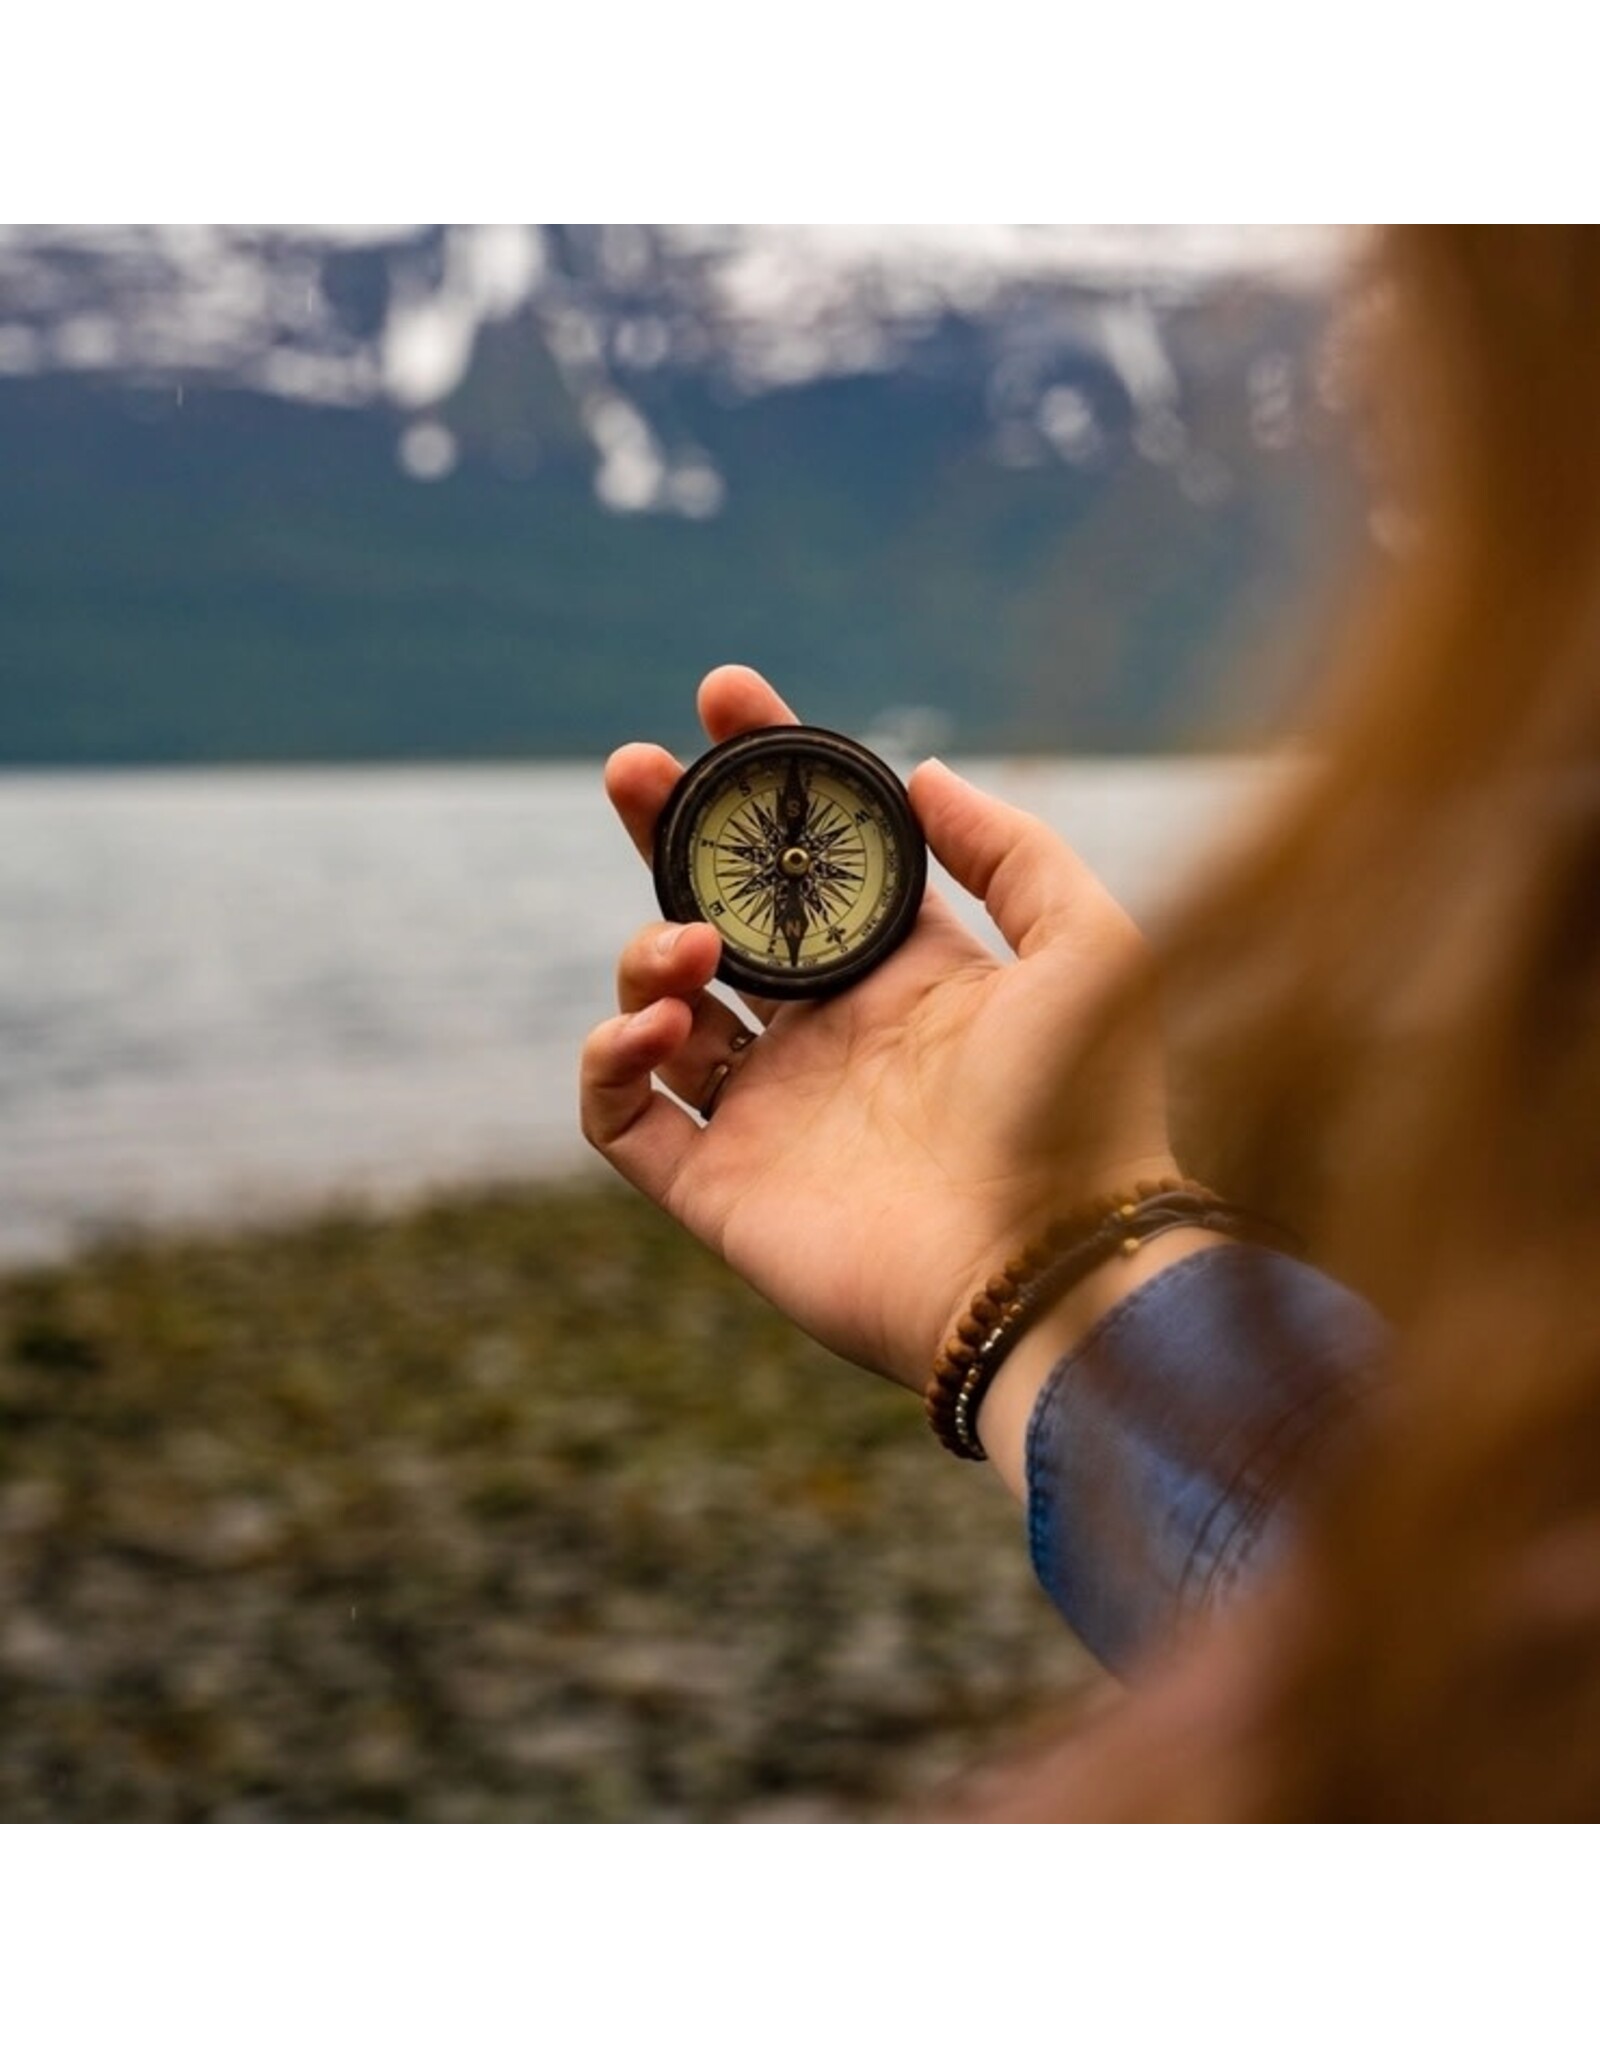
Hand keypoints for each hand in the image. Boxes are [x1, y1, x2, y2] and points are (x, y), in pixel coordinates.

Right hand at [580, 666, 1176, 1394]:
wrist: (1053, 1272)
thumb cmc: (1090, 1115)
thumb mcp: (1088, 947)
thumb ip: (1010, 849)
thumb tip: (916, 772)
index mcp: (903, 978)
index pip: (810, 860)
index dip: (764, 777)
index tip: (725, 697)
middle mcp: (827, 1037)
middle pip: (716, 912)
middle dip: (667, 833)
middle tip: (633, 767)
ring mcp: (768, 1112)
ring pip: (658, 1006)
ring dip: (646, 951)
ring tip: (690, 948)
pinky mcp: (719, 1188)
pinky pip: (620, 1114)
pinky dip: (610, 1058)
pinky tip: (661, 1026)